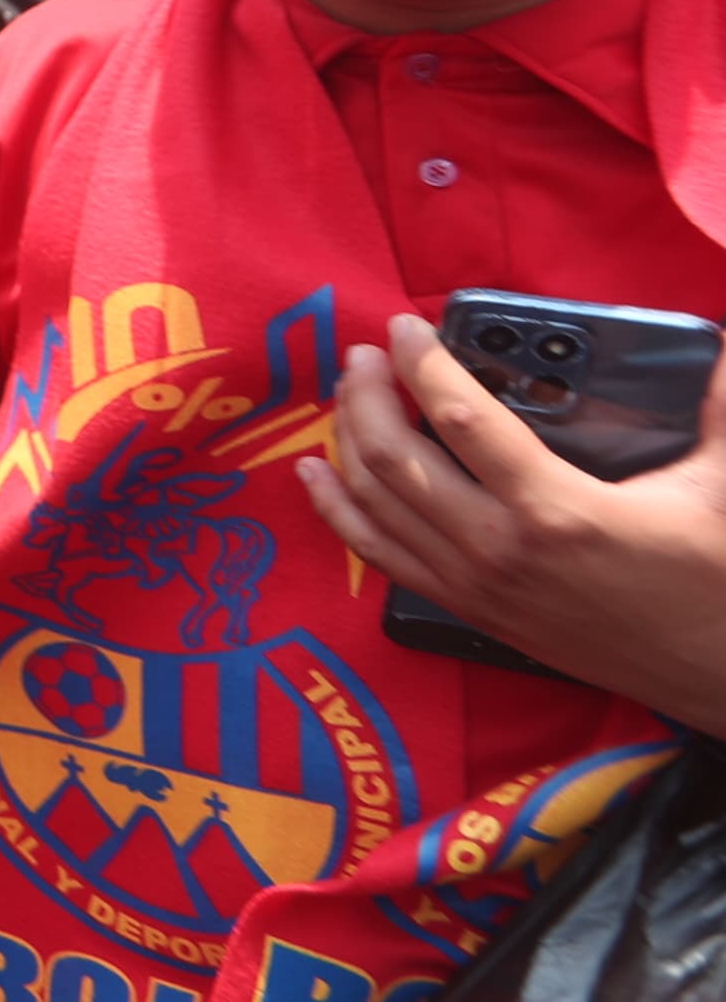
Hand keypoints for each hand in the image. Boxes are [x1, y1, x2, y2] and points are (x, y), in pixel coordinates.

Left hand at [298, 312, 725, 720]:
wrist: (713, 675)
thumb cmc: (713, 581)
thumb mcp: (719, 487)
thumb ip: (720, 410)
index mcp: (555, 508)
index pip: (462, 417)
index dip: (425, 362)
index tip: (406, 326)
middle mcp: (498, 547)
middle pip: (395, 457)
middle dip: (367, 395)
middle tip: (364, 354)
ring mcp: (473, 583)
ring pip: (376, 502)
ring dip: (347, 439)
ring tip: (346, 392)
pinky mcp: (466, 608)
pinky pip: (379, 554)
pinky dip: (337, 510)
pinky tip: (315, 473)